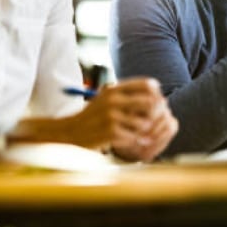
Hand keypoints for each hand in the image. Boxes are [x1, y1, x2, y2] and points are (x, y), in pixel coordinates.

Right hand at [10, 78, 177, 161]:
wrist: (69, 132)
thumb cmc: (92, 116)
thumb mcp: (106, 97)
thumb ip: (126, 93)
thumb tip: (156, 92)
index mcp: (114, 88)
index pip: (148, 84)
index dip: (156, 95)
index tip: (155, 105)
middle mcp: (113, 99)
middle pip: (151, 103)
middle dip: (155, 115)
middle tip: (151, 123)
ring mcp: (112, 116)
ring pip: (144, 123)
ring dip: (142, 132)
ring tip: (135, 134)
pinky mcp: (110, 132)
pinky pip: (134, 137)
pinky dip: (133, 141)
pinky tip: (126, 141)